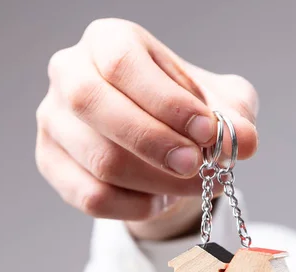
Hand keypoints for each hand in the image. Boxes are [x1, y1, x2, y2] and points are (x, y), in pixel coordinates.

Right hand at [35, 18, 258, 239]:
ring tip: (195, 184)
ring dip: (158, 181)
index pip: (123, 64)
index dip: (167, 102)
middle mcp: (69, 72)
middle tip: (198, 165)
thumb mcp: (222, 104)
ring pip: (99, 159)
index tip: (208, 132)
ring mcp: (52, 119)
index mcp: (108, 40)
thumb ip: (235, 116)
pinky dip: (136, 206)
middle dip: (156, 142)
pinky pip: (91, 196)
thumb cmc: (189, 111)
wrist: (160, 141)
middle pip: (95, 105)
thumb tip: (245, 141)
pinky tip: (162, 199)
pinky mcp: (50, 162)